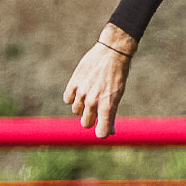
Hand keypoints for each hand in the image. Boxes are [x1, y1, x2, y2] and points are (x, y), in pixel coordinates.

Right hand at [63, 23, 134, 138]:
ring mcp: (82, 93)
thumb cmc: (117, 75)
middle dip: (90, 119)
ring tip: (90, 94)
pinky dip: (72, 97)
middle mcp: (93, 102)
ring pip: (76, 111)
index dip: (102, 133)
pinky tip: (80, 90)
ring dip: (82, 107)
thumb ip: (111, 114)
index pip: (101, 132)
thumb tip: (110, 133)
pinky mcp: (73, 83)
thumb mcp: (118, 95)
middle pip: (86, 123)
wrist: (112, 53)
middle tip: (95, 110)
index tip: (102, 130)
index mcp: (107, 106)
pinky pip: (67, 99)